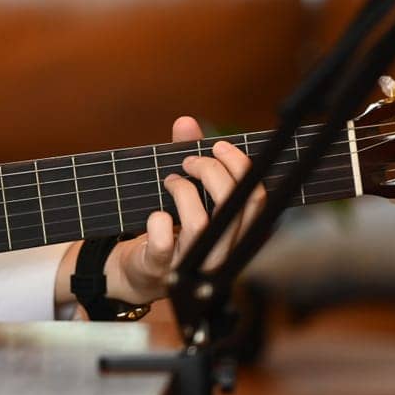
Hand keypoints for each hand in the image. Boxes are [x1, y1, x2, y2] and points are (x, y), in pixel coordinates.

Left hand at [105, 116, 265, 304]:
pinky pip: (165, 243)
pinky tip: (156, 214)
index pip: (256, 199)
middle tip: (188, 162)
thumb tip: (186, 122)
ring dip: (184, 191)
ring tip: (170, 182)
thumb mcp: (181, 189)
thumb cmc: (169, 227)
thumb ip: (187, 156)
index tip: (218, 146)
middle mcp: (223, 251)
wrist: (138, 272)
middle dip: (212, 172)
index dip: (240, 166)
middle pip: (236, 206)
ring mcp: (194, 264)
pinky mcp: (162, 269)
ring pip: (202, 222)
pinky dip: (159, 221)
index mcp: (236, 231)